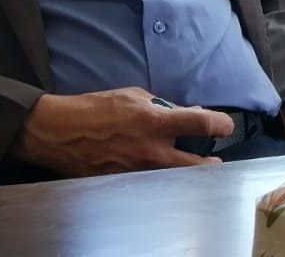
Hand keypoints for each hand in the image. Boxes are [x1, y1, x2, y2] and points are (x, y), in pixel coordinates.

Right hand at [10, 87, 233, 177]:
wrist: (58, 132)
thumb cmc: (97, 108)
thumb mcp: (135, 96)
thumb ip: (164, 107)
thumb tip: (187, 114)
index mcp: (156, 122)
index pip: (203, 123)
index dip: (222, 124)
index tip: (226, 126)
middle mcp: (151, 151)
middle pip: (199, 166)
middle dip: (214, 165)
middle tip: (216, 161)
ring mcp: (138, 173)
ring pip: (177, 182)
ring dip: (187, 176)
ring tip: (192, 171)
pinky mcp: (124, 186)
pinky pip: (152, 188)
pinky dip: (161, 184)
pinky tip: (162, 178)